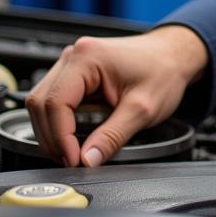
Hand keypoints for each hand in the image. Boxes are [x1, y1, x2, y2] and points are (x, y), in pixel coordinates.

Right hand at [26, 24, 207, 167]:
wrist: (174, 55)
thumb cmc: (163, 71)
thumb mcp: (142, 109)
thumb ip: (112, 137)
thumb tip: (87, 161)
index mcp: (88, 57)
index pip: (55, 103)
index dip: (60, 137)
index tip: (73, 160)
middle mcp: (74, 55)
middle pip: (40, 103)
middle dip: (52, 137)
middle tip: (71, 161)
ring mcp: (73, 62)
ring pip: (42, 102)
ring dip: (51, 131)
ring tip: (71, 153)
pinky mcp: (75, 72)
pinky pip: (54, 99)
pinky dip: (58, 122)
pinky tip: (72, 137)